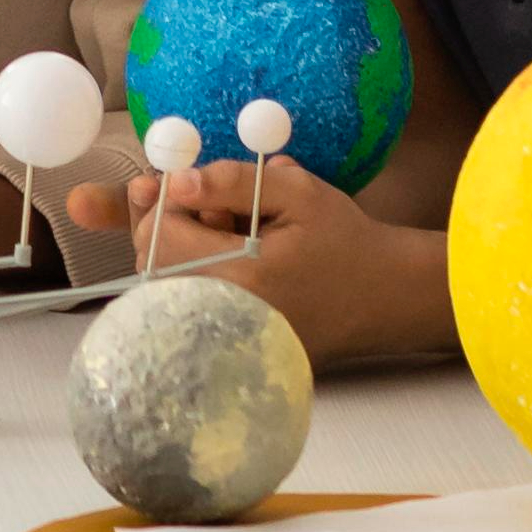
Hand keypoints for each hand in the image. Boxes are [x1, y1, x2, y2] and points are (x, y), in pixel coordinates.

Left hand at [65, 157, 452, 366]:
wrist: (380, 298)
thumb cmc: (343, 241)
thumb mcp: (297, 191)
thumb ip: (231, 181)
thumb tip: (173, 182)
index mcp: (239, 278)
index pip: (159, 235)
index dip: (167, 203)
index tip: (196, 190)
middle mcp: (222, 318)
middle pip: (150, 264)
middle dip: (172, 229)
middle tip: (217, 214)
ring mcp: (222, 340)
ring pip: (161, 288)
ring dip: (181, 256)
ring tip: (232, 240)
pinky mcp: (225, 350)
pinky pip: (183, 310)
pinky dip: (194, 281)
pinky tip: (233, 267)